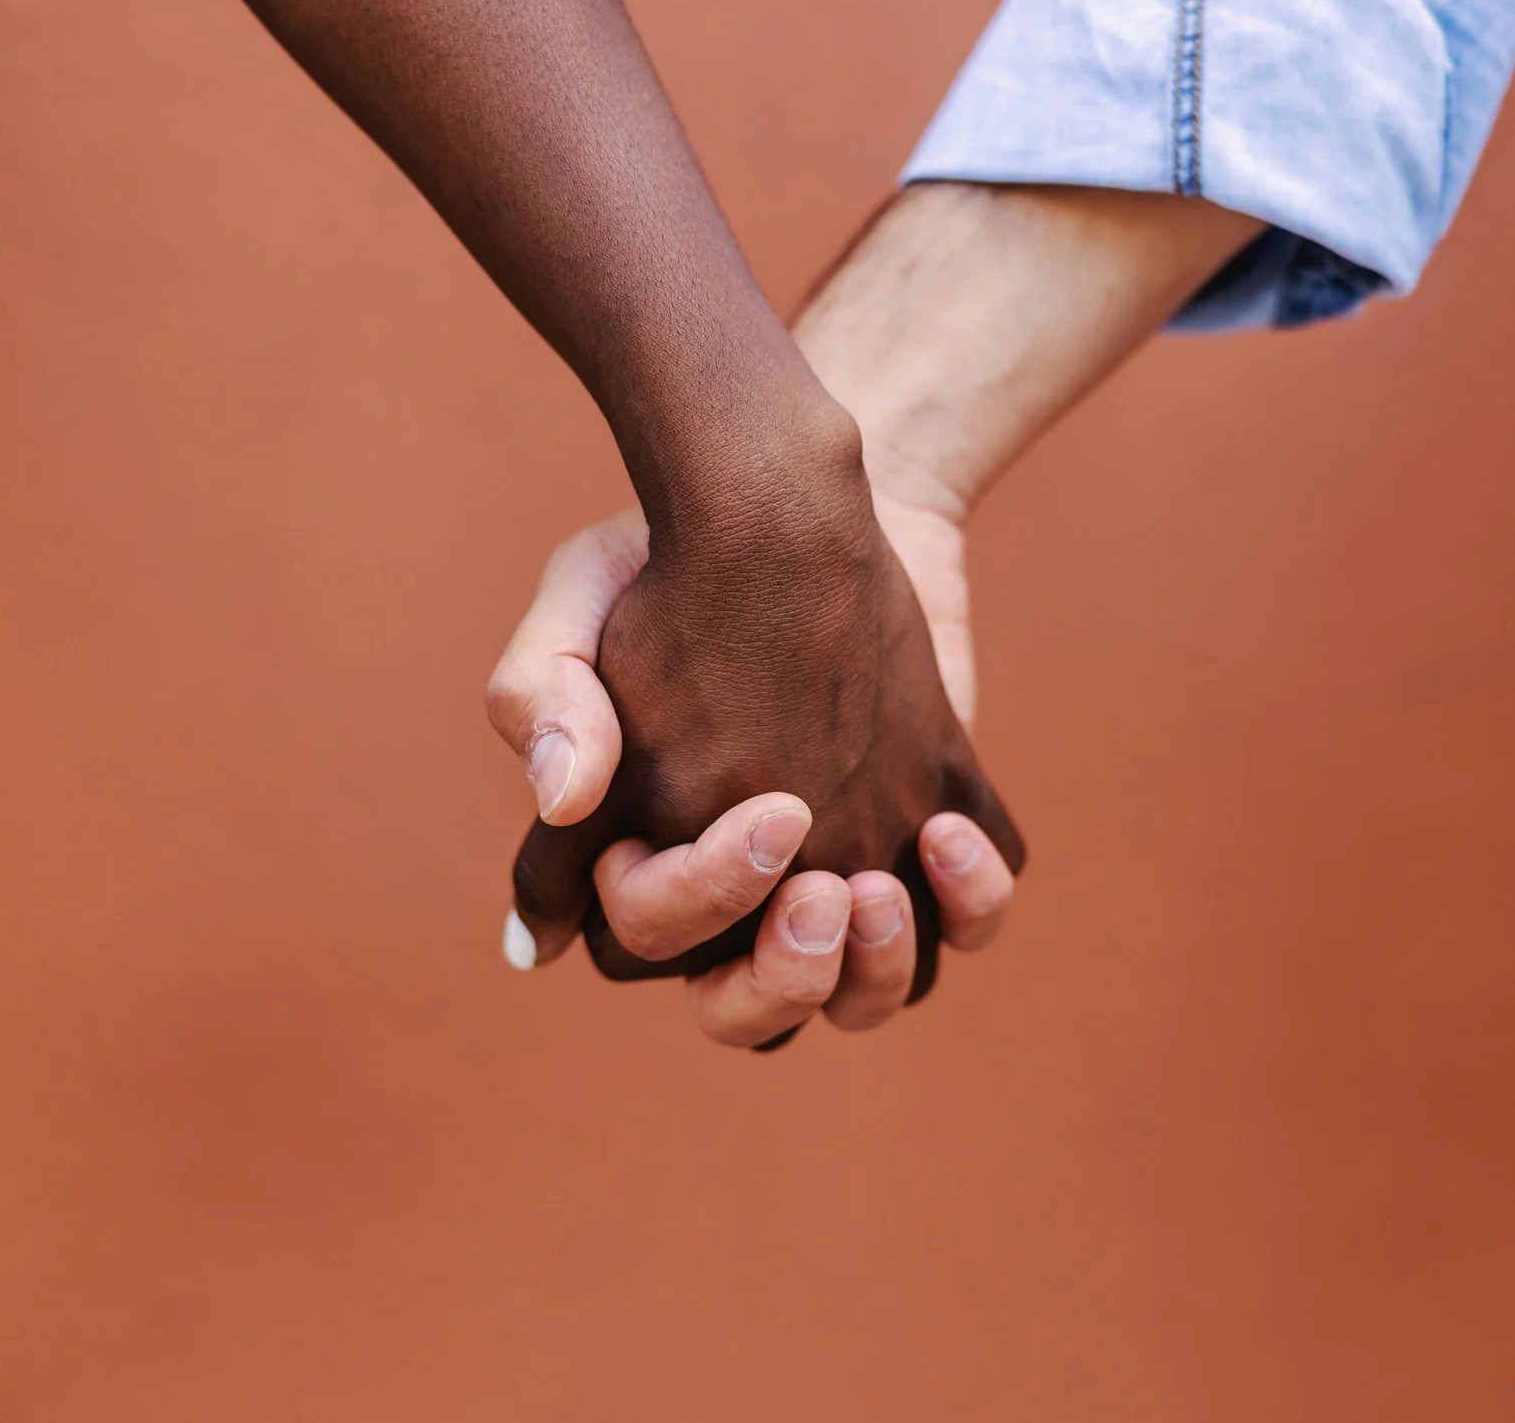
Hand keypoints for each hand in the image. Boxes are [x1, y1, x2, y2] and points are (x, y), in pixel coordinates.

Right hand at [491, 459, 1021, 1048]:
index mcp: (640, 853)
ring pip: (864, 998)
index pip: (646, 946)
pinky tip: (950, 829)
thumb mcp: (581, 593)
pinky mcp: (926, 834)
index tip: (769, 811)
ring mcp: (841, 868)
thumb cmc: (668, 555)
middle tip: (828, 895)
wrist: (801, 501)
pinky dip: (971, 905)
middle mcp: (741, 889)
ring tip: (883, 882)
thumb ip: (544, 689)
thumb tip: (561, 803)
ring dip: (878, 970)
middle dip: (786, 981)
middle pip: (751, 1014)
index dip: (698, 903)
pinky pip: (967, 928)